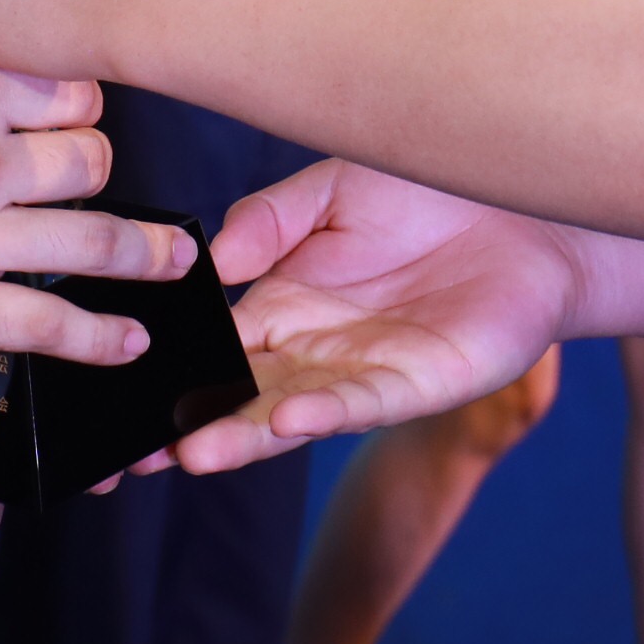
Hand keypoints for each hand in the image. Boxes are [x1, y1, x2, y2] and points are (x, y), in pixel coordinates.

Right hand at [0, 40, 195, 356]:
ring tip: (178, 260)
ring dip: (147, 254)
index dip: (80, 108)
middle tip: (97, 183)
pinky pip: (50, 326)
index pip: (72, 92)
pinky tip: (132, 337)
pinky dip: (102, 337)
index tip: (77, 122)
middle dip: (101, 172)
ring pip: (94, 241)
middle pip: (93, 162)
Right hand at [165, 161, 609, 475]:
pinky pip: (367, 401)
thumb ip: (267, 219)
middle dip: (190, 427)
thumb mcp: (330, 187)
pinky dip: (327, 412)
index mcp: (284, 301)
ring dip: (245, 435)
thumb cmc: (428, 189)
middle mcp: (317, 346)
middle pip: (241, 395)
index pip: (213, 348)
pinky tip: (291, 417)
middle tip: (136, 456)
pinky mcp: (423, 381)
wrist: (526, 201)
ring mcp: (367, 370)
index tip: (118, 401)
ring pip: (292, 412)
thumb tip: (213, 263)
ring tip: (195, 453)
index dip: (169, 375)